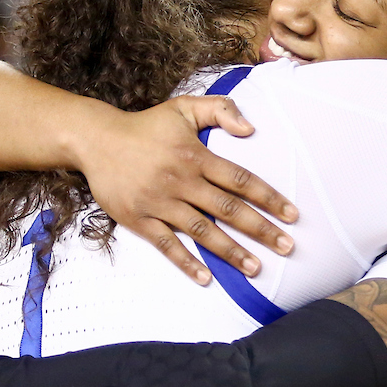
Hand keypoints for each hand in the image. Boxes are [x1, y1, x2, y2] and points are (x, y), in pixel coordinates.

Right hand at [78, 95, 298, 283]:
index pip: (241, 180)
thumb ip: (221, 110)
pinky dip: (186, 262)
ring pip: (202, 231)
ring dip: (231, 251)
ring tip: (256, 268)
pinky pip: (166, 244)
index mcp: (196, 155)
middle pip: (228, 209)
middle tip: (287, 247)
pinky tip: (207, 278)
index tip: (292, 215)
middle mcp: (181, 180)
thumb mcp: (183, 108)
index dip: (269, 198)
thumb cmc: (146, 126)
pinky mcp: (139, 219)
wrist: (95, 140)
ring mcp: (160, 202)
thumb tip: (251, 129)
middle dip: (260, 230)